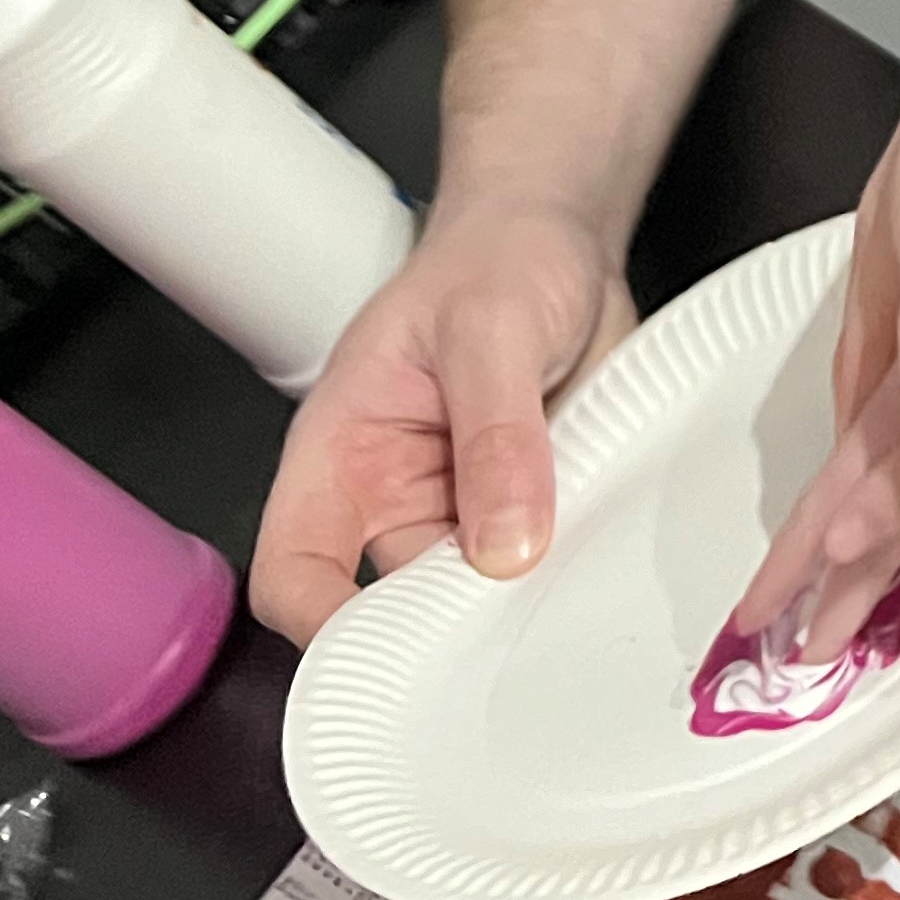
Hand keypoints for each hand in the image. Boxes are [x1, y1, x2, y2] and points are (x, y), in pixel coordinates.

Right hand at [250, 198, 638, 646]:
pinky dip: (572, 571)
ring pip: (477, 595)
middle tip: (508, 639)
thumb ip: (497, 434)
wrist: (562, 239)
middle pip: (392, 608)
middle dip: (444, 634)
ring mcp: (464, 508)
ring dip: (521, 603)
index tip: (384, 661)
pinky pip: (544, 565)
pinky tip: (605, 560)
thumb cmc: (496, 258)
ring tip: (570, 594)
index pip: (295, 572)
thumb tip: (503, 543)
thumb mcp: (490, 330)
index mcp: (340, 454)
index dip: (324, 627)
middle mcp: (393, 494)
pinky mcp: (529, 508)